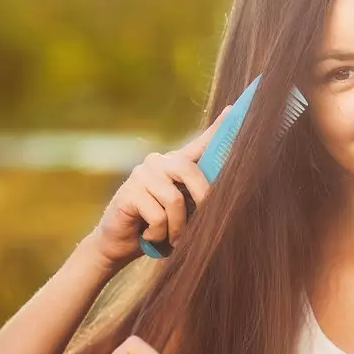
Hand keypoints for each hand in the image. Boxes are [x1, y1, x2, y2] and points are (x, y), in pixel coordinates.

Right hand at [90, 105, 231, 266]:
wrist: (119, 243)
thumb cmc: (158, 228)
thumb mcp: (183, 212)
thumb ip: (197, 199)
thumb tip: (225, 196)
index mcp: (175, 165)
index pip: (200, 144)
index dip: (218, 128)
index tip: (234, 109)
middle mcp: (158, 162)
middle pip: (190, 171)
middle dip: (201, 201)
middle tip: (200, 229)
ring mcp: (142, 175)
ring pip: (174, 201)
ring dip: (177, 228)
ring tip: (172, 239)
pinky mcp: (129, 192)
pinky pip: (157, 216)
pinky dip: (158, 234)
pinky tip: (148, 236)